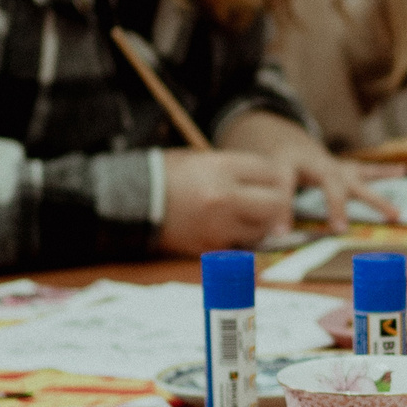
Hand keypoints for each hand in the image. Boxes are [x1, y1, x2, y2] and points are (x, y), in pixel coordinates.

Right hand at [158, 149, 291, 252]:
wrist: (130, 202)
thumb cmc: (166, 175)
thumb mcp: (201, 158)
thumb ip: (236, 169)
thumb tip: (269, 181)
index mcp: (221, 169)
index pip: (271, 172)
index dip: (276, 175)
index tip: (272, 179)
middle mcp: (224, 198)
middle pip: (276, 203)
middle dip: (277, 202)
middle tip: (270, 201)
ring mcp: (218, 226)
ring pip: (262, 230)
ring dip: (262, 224)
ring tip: (247, 215)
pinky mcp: (209, 247)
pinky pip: (240, 246)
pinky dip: (241, 239)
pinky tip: (231, 228)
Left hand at [216, 112, 393, 232]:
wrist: (280, 142)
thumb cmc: (269, 168)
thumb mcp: (260, 181)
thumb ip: (261, 205)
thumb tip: (261, 237)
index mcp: (286, 164)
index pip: (284, 185)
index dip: (281, 209)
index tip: (281, 234)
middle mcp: (315, 163)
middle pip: (329, 182)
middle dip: (335, 205)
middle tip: (339, 229)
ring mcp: (333, 164)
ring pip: (355, 179)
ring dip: (374, 197)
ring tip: (395, 214)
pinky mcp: (343, 167)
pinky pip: (365, 170)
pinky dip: (385, 171)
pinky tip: (403, 171)